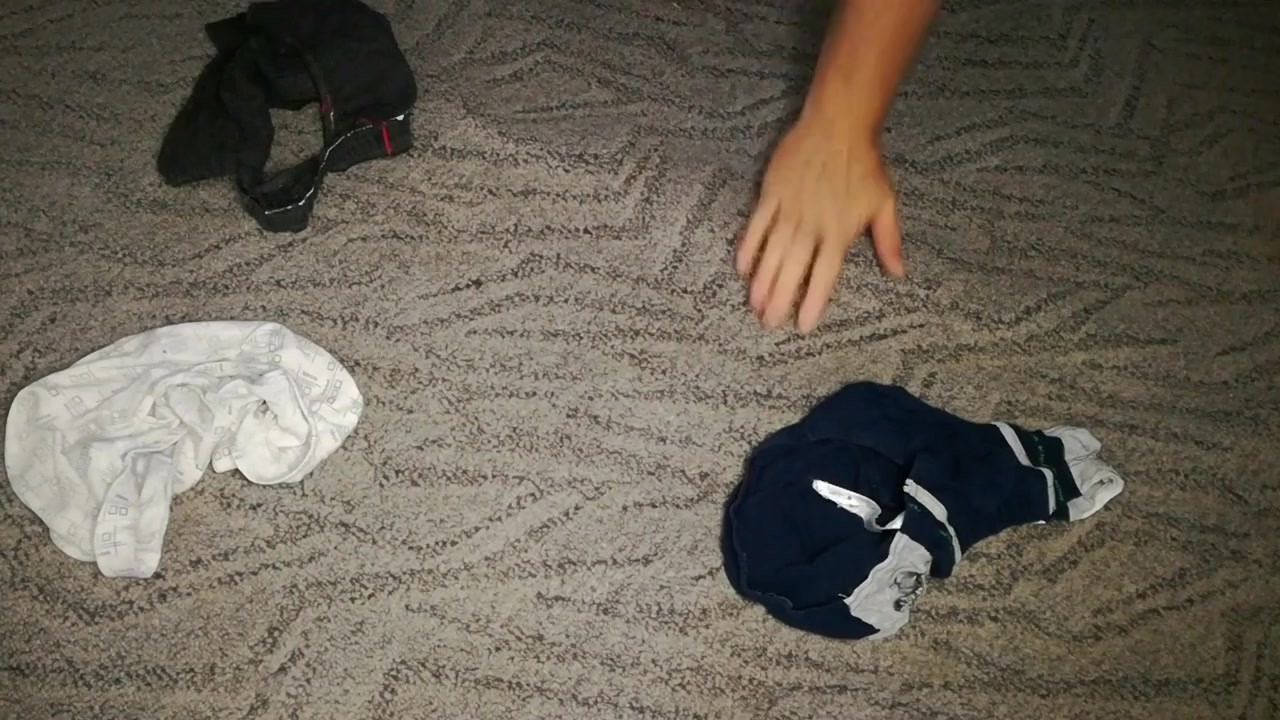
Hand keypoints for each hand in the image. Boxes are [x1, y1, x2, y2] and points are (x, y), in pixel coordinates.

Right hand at [735, 112, 906, 332]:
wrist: (838, 125)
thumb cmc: (864, 165)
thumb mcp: (884, 203)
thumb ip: (888, 241)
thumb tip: (899, 273)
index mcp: (839, 232)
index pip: (824, 275)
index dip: (813, 302)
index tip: (803, 326)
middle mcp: (811, 226)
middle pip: (792, 270)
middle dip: (780, 299)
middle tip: (768, 323)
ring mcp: (789, 210)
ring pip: (771, 253)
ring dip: (762, 280)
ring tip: (754, 304)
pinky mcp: (772, 193)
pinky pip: (756, 226)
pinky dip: (748, 246)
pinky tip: (741, 267)